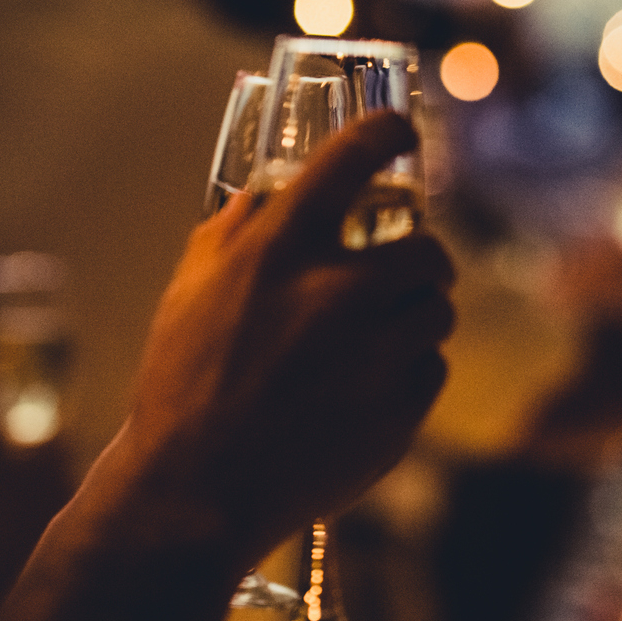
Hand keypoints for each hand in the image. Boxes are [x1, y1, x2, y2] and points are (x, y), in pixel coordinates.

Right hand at [116, 112, 454, 559]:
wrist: (196, 490)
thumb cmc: (184, 383)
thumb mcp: (191, 287)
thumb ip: (240, 227)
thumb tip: (281, 185)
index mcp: (279, 251)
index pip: (351, 159)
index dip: (386, 133)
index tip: (400, 130)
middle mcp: (337, 292)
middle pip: (428, 248)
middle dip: (420, 256)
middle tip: (399, 271)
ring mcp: (376, 354)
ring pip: (438, 310)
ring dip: (416, 315)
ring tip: (375, 338)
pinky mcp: (401, 409)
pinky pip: (432, 369)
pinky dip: (409, 373)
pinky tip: (365, 389)